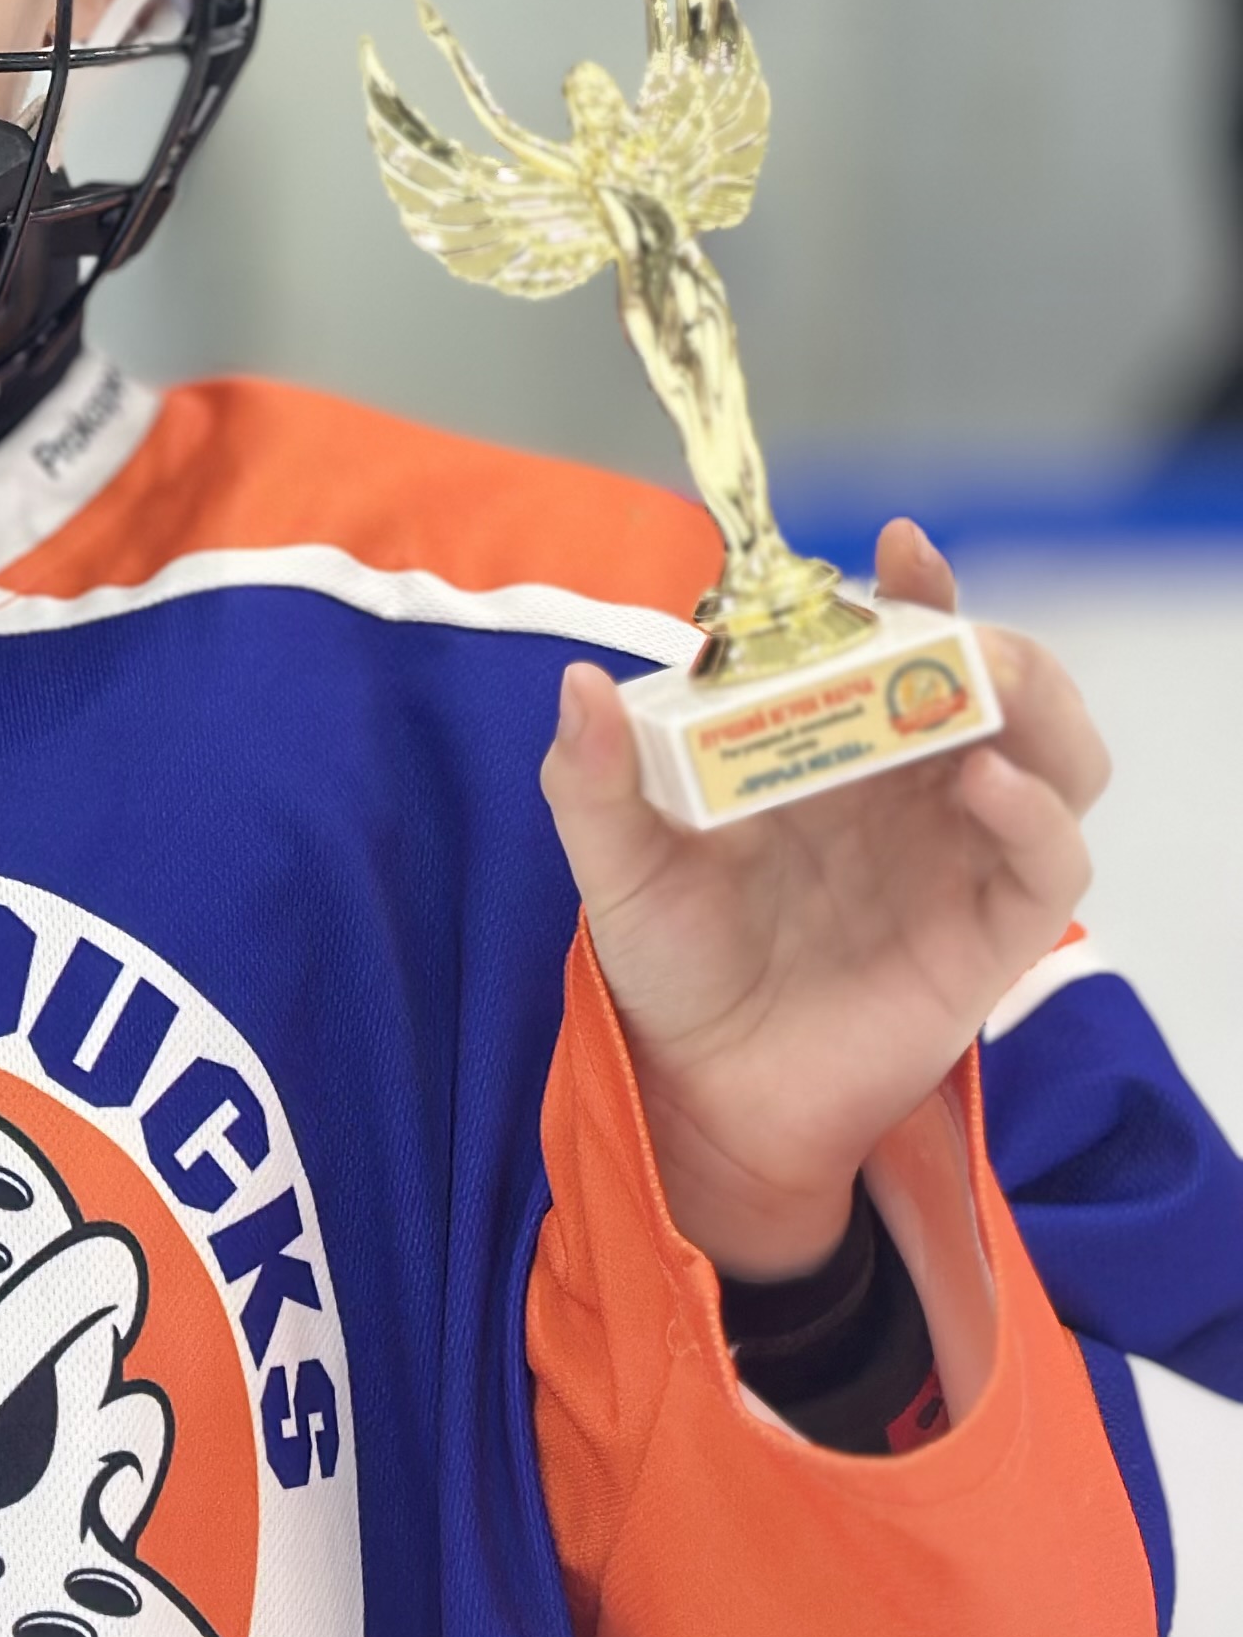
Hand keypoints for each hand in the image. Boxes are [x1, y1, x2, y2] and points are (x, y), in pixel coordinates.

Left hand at [541, 522, 1108, 1279]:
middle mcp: (913, 787)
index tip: (898, 545)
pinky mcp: (993, 931)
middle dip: (987, 639)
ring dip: (1038, 704)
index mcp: (836, 746)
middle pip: (1000, 682)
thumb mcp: (617, 866)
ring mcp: (963, 854)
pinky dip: (1038, 814)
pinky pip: (1053, 860)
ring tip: (982, 683)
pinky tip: (984, 789)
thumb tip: (577, 684)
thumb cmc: (671, 963)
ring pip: (1058, 753)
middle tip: (945, 629)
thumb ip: (591, 781)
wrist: (704, 1092)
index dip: (912, 587)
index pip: (898, 643)